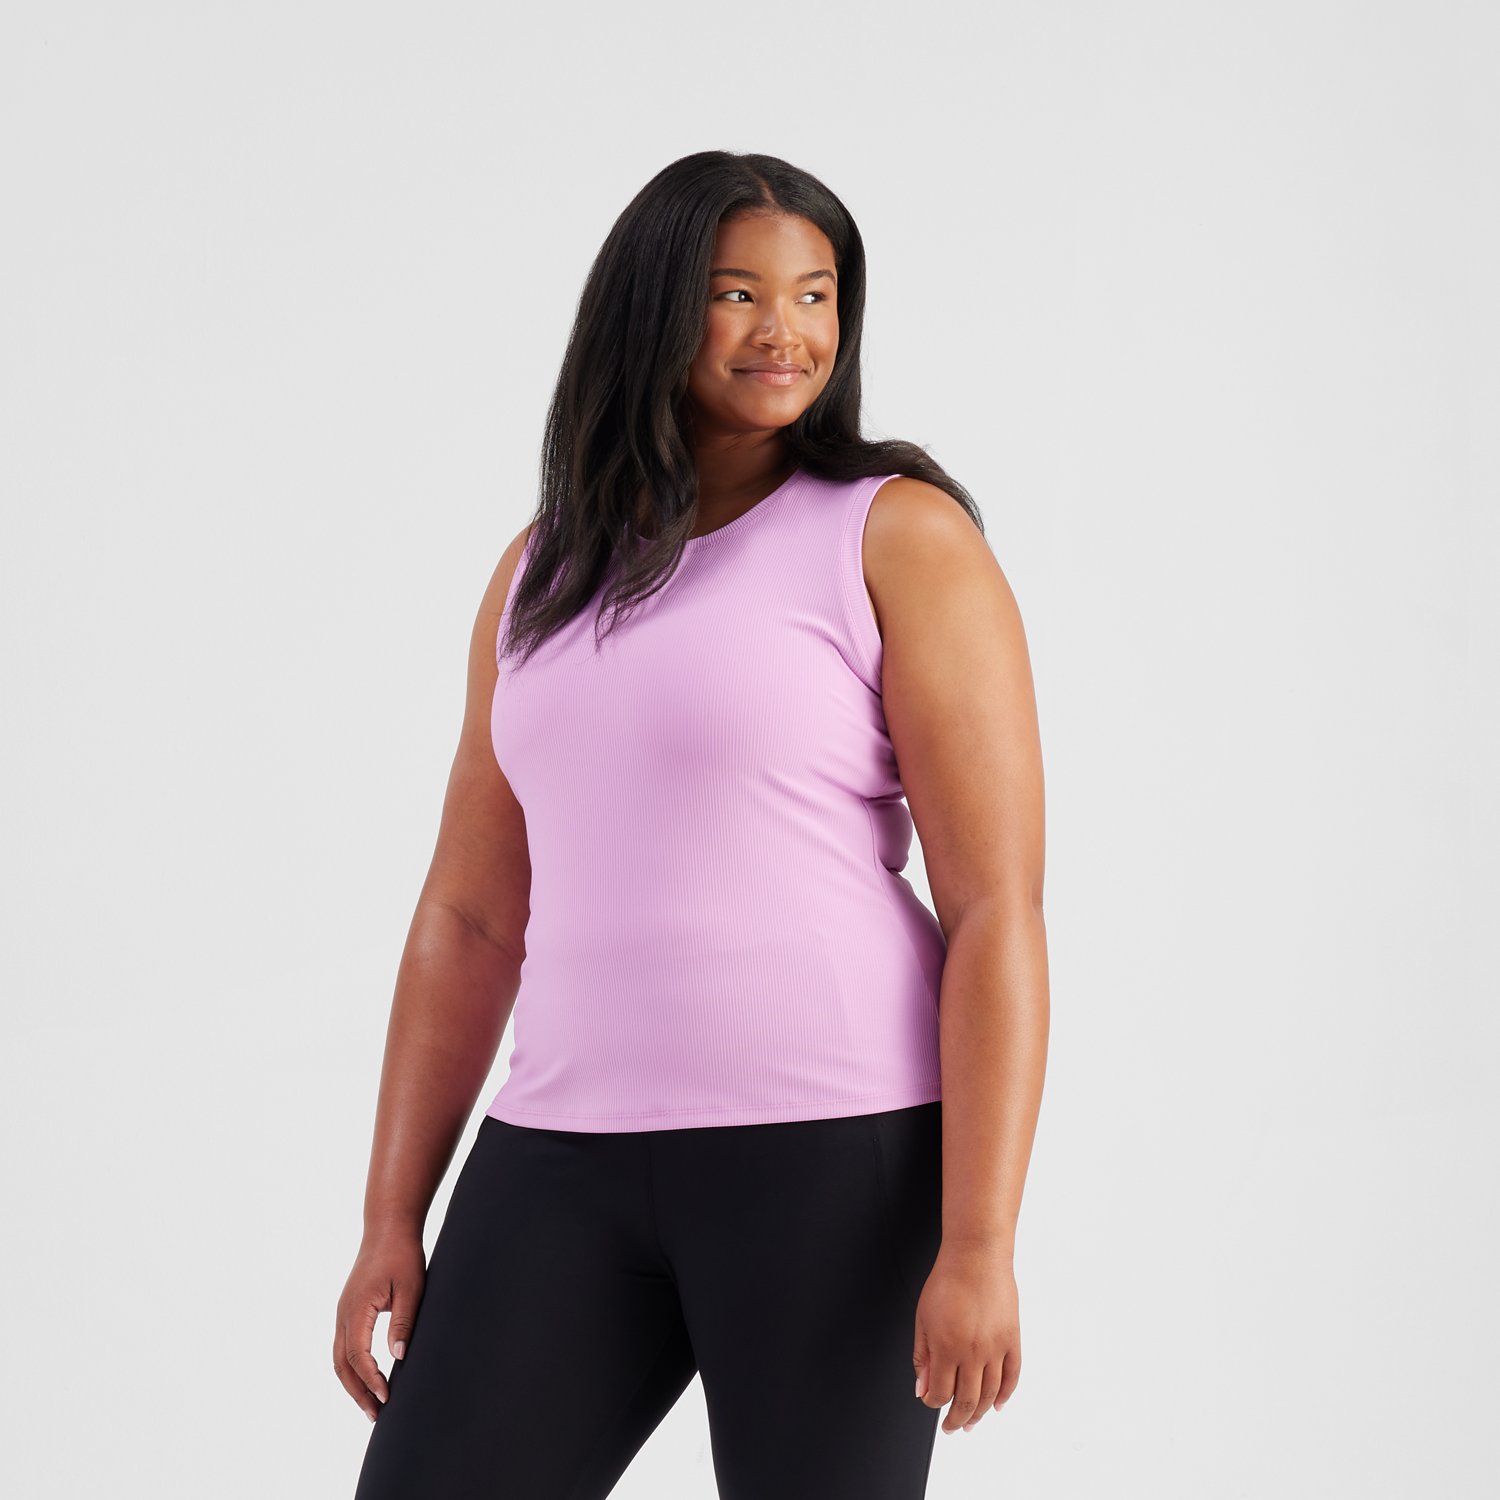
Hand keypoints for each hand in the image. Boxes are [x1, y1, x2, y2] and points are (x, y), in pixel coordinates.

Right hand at [334, 1228, 426, 1420]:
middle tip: (376, 1415)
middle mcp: (343, 1313)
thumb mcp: (411, 1287)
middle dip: (357, 1392)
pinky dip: (352, 1367)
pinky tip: (367, 1378)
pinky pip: (343, 1346)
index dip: (370, 1379)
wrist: (388, 1228)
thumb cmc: (402, 1254)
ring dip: (352, 1383)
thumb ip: (403, 1321)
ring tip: (371, 1405)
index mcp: (357, 1308)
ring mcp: (343, 1312)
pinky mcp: (348, 1310)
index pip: (357, 1355)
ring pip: (339, 1358)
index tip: (386, 1397)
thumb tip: (399, 1357)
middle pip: (342, 1364)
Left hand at [913, 1238, 1020, 1433]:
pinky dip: (1006, 1395)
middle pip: (967, 1401)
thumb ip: (922, 1357)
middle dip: (957, 1419)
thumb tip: (922, 1389)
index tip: (930, 1402)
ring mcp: (996, 1348)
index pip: (941, 1393)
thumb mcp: (923, 1318)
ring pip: (991, 1395)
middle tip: (951, 1427)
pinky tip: (998, 1405)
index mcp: (947, 1347)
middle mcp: (973, 1353)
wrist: (976, 1257)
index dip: (933, 1403)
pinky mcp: (1013, 1340)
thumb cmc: (946, 1281)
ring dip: (980, 1413)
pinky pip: (1013, 1377)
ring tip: (972, 1421)